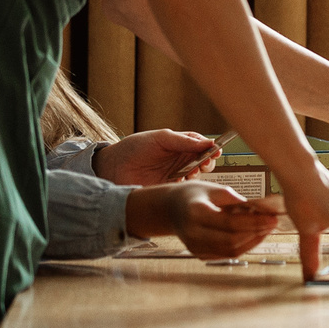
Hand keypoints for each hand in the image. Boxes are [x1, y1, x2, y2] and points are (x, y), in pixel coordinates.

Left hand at [92, 128, 220, 184]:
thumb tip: (208, 142)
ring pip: (197, 176)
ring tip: (192, 171)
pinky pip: (185, 189)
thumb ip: (184, 140)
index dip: (210, 148)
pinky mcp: (169, 189)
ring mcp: (175, 175)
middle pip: (203, 161)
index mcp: (178, 145)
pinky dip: (189, 186)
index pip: (201, 145)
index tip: (215, 150)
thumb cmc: (134, 148)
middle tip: (204, 162)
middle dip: (208, 161)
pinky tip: (184, 181)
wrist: (112, 168)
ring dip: (198, 173)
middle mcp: (179, 160)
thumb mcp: (160, 138)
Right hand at [125, 180, 280, 260]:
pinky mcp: (199, 254)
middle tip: (274, 223)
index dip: (254, 222)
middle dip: (256, 233)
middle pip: (231, 240)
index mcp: (195, 213)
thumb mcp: (213, 189)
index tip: (273, 217)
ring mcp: (195, 247)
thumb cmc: (194, 195)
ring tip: (267, 229)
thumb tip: (262, 209)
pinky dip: (243, 246)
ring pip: (230, 251)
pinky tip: (254, 235)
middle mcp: (193, 233)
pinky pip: (226, 254)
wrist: (170, 209)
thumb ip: (235, 199)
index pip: (230, 223)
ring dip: (252, 241)